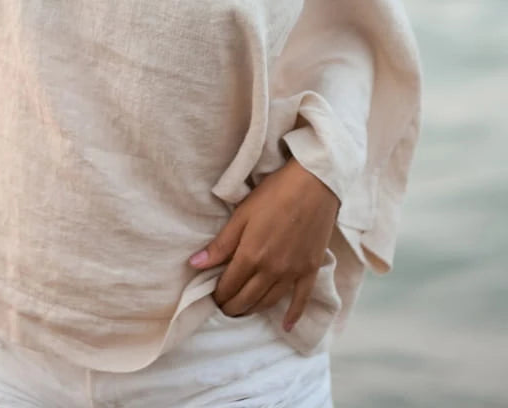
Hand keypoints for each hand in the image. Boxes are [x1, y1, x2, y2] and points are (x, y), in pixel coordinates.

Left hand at [188, 157, 339, 330]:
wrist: (314, 183)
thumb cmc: (274, 193)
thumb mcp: (242, 214)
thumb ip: (220, 244)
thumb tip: (195, 264)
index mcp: (251, 255)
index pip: (229, 285)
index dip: (218, 293)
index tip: (212, 296)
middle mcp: (272, 270)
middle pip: (247, 298)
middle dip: (232, 306)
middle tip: (224, 307)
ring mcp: (293, 272)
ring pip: (269, 301)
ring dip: (254, 310)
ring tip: (243, 311)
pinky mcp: (310, 270)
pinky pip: (301, 300)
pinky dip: (293, 314)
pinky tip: (286, 326)